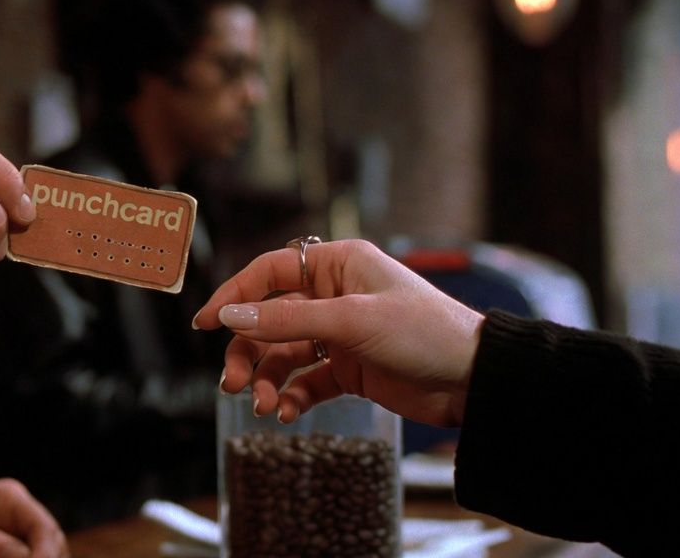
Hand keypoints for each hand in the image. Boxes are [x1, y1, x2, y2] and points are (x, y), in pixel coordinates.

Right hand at [192, 239, 484, 427]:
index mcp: (337, 266)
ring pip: (285, 354)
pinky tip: (288, 413)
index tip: (205, 322)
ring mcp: (341, 334)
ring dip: (269, 380)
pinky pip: (307, 380)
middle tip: (234, 383)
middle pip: (270, 321)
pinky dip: (294, 396)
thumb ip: (287, 321)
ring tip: (264, 406)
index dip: (234, 296)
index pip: (269, 273)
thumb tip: (230, 318)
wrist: (474, 380)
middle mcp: (335, 296)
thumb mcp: (351, 321)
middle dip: (249, 352)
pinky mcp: (350, 369)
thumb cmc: (425, 332)